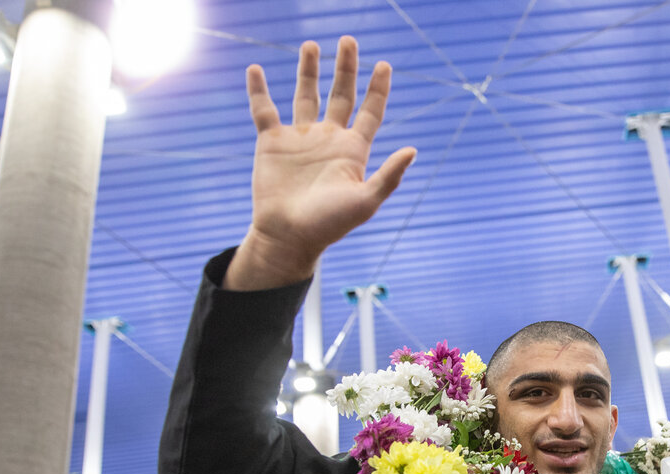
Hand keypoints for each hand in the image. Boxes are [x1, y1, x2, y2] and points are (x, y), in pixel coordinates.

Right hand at [227, 37, 417, 289]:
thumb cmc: (329, 225)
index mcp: (353, 150)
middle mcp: (328, 139)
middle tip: (348, 41)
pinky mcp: (271, 142)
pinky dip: (258, 89)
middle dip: (345, 68)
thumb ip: (389, 176)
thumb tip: (412, 149)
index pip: (370, 112)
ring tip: (312, 45)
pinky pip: (264, 109)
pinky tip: (256, 69)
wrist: (288, 237)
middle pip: (340, 95)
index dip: (378, 89)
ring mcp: (300, 139)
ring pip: (305, 95)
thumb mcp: (365, 202)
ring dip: (309, 70)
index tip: (384, 65)